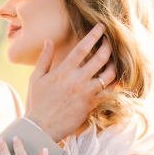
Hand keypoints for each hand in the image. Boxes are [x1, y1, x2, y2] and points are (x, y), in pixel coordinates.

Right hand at [25, 24, 115, 141]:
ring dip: (114, 65)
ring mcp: (86, 92)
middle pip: (100, 58)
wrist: (41, 127)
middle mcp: (77, 79)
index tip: (101, 27)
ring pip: (108, 74)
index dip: (94, 35)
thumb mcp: (36, 78)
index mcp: (63, 71)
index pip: (82, 48)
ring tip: (114, 60)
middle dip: (108, 46)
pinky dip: (115, 84)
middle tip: (111, 41)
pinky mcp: (91, 104)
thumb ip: (44, 58)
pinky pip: (109, 92)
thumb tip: (48, 41)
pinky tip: (117, 79)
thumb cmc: (37, 102)